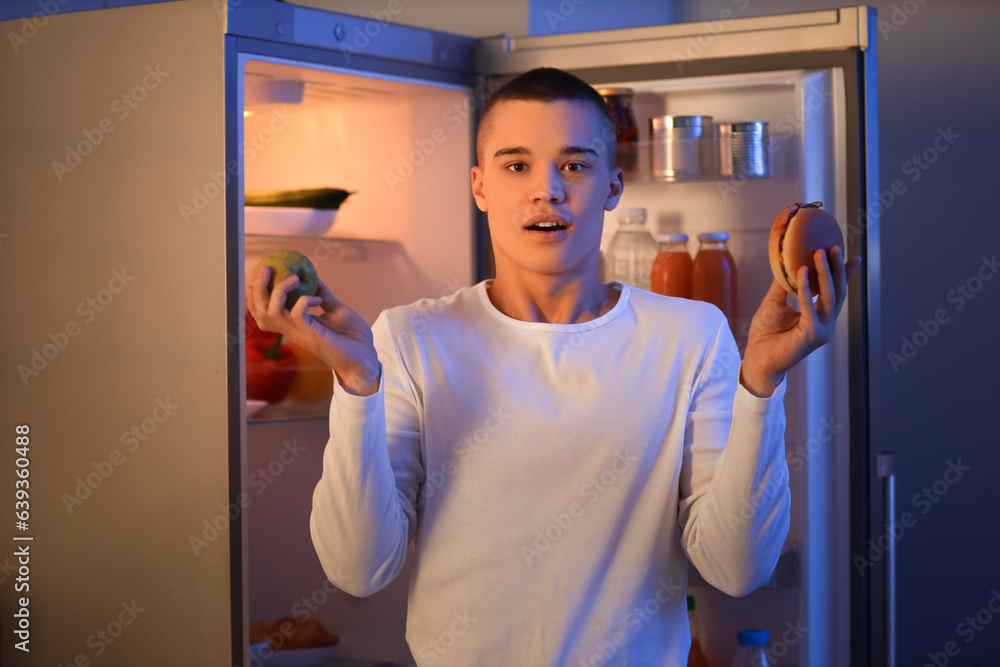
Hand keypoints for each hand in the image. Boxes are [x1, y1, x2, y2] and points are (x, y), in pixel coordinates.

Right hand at [245, 265, 380, 395]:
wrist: (365, 358)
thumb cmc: (352, 338)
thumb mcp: (335, 310)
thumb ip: (323, 294)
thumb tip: (314, 277)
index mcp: (295, 324)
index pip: (264, 313)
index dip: (254, 298)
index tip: (256, 278)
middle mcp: (293, 329)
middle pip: (262, 312)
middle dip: (258, 289)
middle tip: (265, 269)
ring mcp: (300, 332)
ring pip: (272, 312)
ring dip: (279, 290)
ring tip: (294, 278)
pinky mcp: (311, 334)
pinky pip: (297, 313)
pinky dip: (305, 300)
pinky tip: (317, 299)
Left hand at [741, 246, 861, 396]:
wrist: (757, 360)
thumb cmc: (766, 335)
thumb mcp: (774, 303)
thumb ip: (783, 286)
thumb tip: (786, 263)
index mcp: (819, 316)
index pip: (834, 291)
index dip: (844, 274)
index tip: (852, 256)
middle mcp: (824, 322)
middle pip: (836, 291)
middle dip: (837, 268)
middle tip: (833, 248)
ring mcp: (821, 330)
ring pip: (828, 297)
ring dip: (824, 273)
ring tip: (819, 253)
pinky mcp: (812, 335)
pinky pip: (810, 307)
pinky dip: (805, 289)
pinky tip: (801, 271)